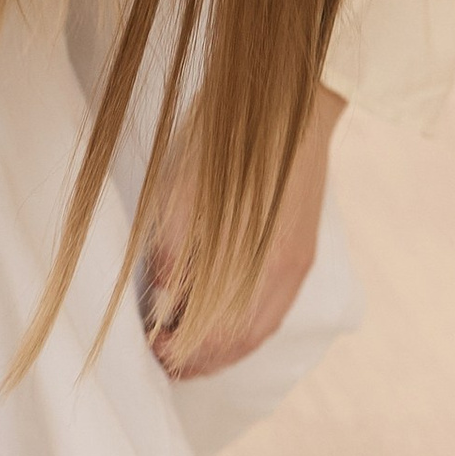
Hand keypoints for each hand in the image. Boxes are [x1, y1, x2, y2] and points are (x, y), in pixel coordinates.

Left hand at [143, 88, 344, 378]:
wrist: (284, 95)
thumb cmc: (228, 138)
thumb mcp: (182, 194)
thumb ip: (173, 256)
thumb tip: (164, 307)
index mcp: (261, 263)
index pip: (221, 336)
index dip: (185, 351)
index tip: (153, 351)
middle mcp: (286, 271)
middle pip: (243, 339)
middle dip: (202, 357)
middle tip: (167, 361)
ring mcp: (298, 258)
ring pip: (262, 326)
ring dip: (225, 346)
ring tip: (190, 351)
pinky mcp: (301, 245)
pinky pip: (275, 305)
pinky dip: (248, 326)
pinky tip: (226, 324)